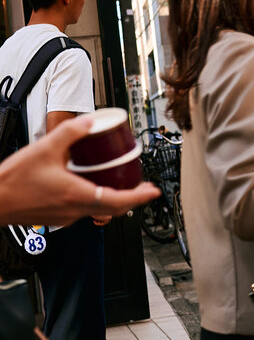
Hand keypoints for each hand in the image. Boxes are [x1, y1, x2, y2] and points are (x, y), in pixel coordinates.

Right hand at [0, 116, 159, 226]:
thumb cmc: (12, 181)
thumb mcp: (44, 149)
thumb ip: (69, 133)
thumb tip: (89, 122)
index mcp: (77, 195)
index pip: (119, 200)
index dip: (140, 197)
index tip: (153, 191)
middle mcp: (75, 209)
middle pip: (114, 208)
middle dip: (132, 199)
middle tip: (143, 189)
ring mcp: (66, 216)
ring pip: (99, 210)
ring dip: (114, 199)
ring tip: (120, 185)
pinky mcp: (57, 217)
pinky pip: (84, 210)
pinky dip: (95, 200)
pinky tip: (90, 187)